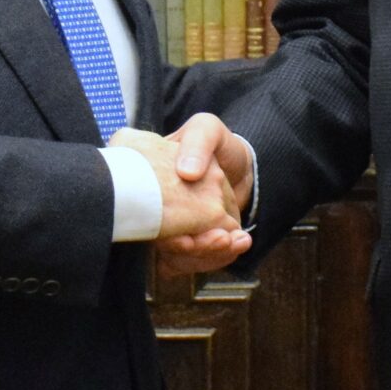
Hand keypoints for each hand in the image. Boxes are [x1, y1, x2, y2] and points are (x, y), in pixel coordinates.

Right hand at [158, 112, 255, 276]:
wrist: (242, 164)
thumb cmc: (219, 144)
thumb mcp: (207, 129)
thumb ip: (198, 142)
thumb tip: (187, 172)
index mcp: (152, 183)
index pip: (147, 215)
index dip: (164, 234)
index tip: (186, 240)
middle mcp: (159, 208)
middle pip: (164, 244)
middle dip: (193, 249)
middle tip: (222, 240)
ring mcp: (177, 227)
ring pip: (181, 258)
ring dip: (208, 255)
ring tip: (236, 242)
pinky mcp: (195, 240)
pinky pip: (197, 260)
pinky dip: (218, 257)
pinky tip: (239, 244)